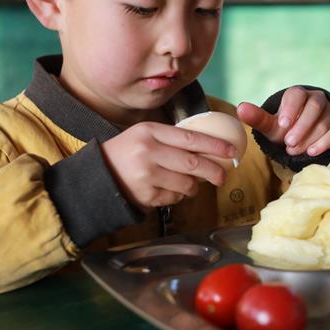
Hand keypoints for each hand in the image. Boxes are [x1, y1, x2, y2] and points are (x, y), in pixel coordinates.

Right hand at [100, 122, 236, 211]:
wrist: (96, 176)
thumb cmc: (127, 153)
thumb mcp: (145, 136)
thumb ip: (172, 139)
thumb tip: (210, 147)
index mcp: (150, 131)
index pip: (191, 138)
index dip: (215, 146)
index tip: (232, 151)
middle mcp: (148, 151)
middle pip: (193, 163)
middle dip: (214, 171)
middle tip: (223, 176)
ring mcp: (146, 174)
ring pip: (187, 183)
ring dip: (194, 187)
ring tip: (190, 185)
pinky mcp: (145, 195)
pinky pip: (174, 198)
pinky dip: (178, 196)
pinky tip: (170, 191)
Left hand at [237, 86, 329, 155]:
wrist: (301, 138)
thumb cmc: (284, 129)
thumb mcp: (270, 125)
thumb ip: (257, 117)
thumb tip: (240, 108)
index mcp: (298, 94)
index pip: (297, 95)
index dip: (291, 108)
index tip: (282, 124)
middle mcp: (316, 99)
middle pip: (314, 107)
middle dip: (301, 126)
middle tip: (288, 143)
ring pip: (324, 121)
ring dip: (309, 137)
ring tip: (294, 150)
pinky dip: (324, 142)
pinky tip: (312, 152)